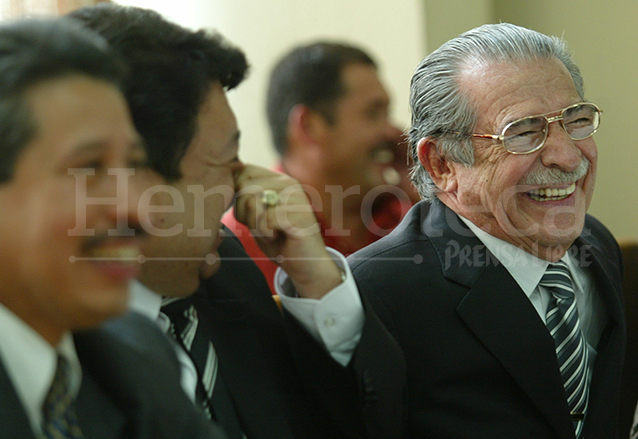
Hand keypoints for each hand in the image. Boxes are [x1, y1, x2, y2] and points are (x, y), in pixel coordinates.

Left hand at [233, 164, 341, 298]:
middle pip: (244, 186)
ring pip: (253, 203)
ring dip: (256, 225)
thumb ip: (244, 195)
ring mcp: (296, 197)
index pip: (242, 172)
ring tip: (271, 231)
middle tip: (263, 226)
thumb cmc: (278, 239)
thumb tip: (226, 178)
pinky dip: (266, 234)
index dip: (237, 196)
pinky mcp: (300, 215)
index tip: (252, 214)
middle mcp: (288, 182)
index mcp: (278, 178)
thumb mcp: (255, 214)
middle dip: (244, 212)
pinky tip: (279, 237)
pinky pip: (265, 220)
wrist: (305, 265)